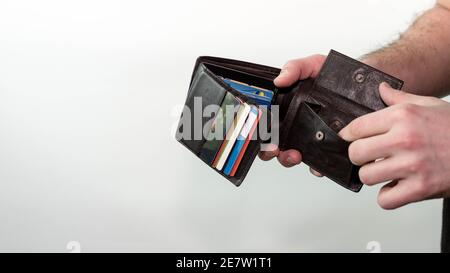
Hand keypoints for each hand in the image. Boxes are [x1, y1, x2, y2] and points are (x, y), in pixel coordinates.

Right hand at [258, 54, 325, 174]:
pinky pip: (319, 163)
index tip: (259, 133)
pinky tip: (317, 164)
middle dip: (269, 151)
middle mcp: (295, 126)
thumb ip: (295, 68)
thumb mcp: (312, 66)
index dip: (258, 131)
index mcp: (286, 108)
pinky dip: (316, 167)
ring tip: (294, 155)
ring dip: (288, 159)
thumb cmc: (335, 75)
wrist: (363, 82)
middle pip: (274, 145)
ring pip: (292, 156)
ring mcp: (311, 138)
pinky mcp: (328, 147)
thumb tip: (279, 80)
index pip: (266, 124)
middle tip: (274, 149)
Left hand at [339, 82, 449, 208]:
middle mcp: (405, 138)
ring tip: (387, 171)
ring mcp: (413, 164)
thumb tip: (380, 88)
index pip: (356, 127)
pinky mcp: (422, 188)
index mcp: (402, 116)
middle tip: (370, 157)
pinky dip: (389, 196)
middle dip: (359, 156)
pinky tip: (398, 186)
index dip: (350, 136)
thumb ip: (399, 99)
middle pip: (355, 153)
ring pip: (367, 176)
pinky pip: (385, 199)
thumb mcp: (428, 105)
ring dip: (374, 177)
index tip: (351, 140)